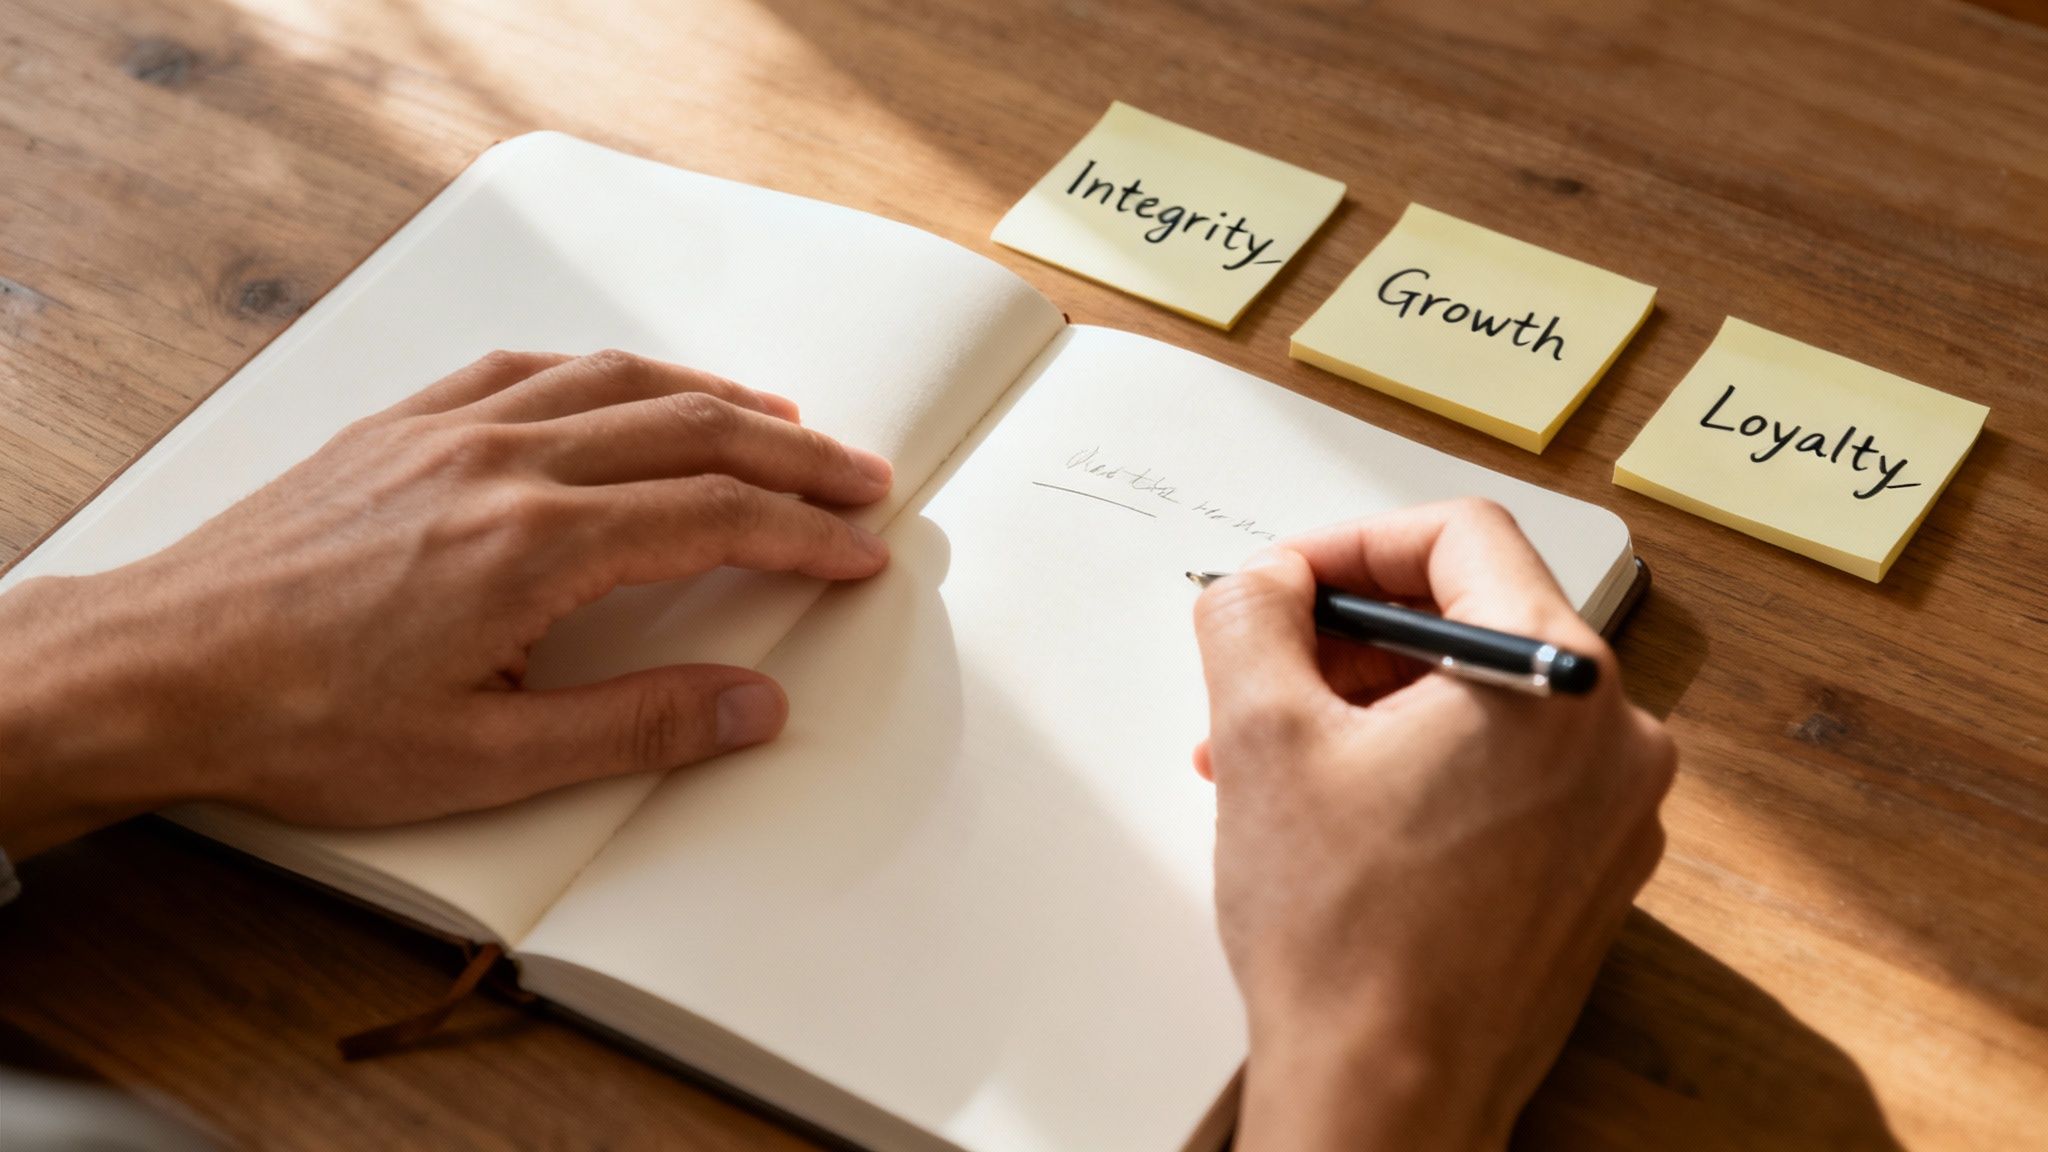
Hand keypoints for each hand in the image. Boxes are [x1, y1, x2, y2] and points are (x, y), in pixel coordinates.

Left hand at [0, 350, 892, 858]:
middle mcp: (502, 463)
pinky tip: (631, 388)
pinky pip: (530, 369)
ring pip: (619, 381)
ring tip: (781, 420)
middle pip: (691, 431)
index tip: (858, 551)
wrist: (162, 669)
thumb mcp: (487, 760)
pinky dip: (609, 372)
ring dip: (717, 398)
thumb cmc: (303, 720)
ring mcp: (448, 431)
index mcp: (533, 544)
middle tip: (861, 477)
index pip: (715, 517)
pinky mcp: (403, 425)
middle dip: (794, 455)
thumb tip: (753, 705)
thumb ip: (637, 725)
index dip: (805, 533)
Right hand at [1191, 499, 1675, 1151]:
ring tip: (1274, 759)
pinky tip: (1331, 813)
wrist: (1389, 1097)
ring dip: (1368, 706)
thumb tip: (1265, 581)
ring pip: (1480, 701)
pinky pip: (1501, 773)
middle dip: (1347, 638)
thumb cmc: (1348, 944)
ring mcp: (1611, 813)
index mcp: (1559, 679)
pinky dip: (1415, 767)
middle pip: (1473, 617)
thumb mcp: (1262, 736)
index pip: (1462, 535)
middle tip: (1265, 675)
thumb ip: (1252, 615)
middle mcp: (1614, 738)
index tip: (1289, 582)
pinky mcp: (1588, 871)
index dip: (1352, 542)